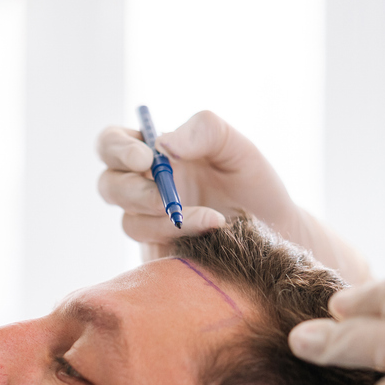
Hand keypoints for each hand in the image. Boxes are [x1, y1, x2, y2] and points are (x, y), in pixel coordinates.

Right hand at [96, 111, 296, 259]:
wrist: (275, 230)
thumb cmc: (251, 183)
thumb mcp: (235, 145)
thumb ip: (202, 131)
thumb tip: (162, 145)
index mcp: (153, 153)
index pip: (111, 143)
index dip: (117, 149)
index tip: (146, 158)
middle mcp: (144, 186)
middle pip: (108, 186)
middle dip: (133, 191)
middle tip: (164, 198)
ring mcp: (150, 223)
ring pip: (130, 223)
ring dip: (164, 220)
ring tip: (212, 219)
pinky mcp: (161, 253)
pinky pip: (152, 250)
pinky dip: (178, 238)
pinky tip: (211, 232)